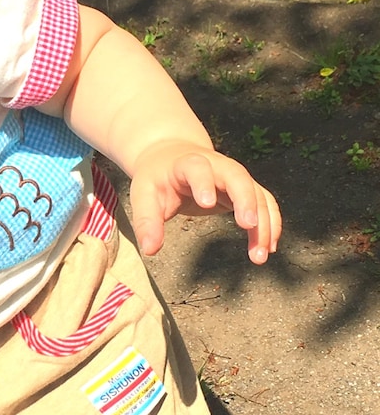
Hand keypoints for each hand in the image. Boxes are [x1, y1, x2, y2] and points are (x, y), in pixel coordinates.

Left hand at [128, 142, 280, 263]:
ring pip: (257, 194)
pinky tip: (268, 248)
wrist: (172, 157)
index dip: (203, 182)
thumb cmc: (157, 179)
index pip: (198, 168)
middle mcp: (217, 166)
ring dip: (263, 223)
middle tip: (248, 226)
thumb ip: (146, 221)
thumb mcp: (144, 195)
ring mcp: (235, 177)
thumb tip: (149, 250)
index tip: (207, 203)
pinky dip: (270, 224)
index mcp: (188, 163)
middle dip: (246, 199)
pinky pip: (265, 204)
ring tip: (259, 256)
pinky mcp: (245, 189)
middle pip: (238, 176)